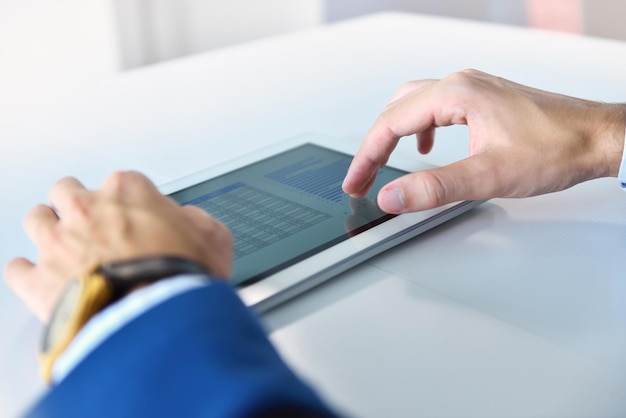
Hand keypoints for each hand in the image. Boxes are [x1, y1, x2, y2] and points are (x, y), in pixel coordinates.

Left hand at [3, 171, 232, 321]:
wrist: (152, 319)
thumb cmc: (180, 280)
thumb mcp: (215, 241)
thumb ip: (199, 221)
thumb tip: (190, 220)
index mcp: (128, 192)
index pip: (124, 182)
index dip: (132, 201)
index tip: (136, 216)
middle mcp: (87, 209)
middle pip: (68, 190)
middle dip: (79, 204)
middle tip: (94, 223)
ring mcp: (58, 243)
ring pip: (37, 219)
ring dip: (48, 228)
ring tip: (61, 244)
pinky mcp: (38, 280)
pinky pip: (17, 268)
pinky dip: (26, 271)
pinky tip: (37, 276)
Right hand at [342, 69, 625, 212]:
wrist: (600, 138)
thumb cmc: (557, 148)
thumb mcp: (489, 175)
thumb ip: (434, 188)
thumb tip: (392, 196)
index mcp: (457, 94)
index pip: (392, 122)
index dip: (367, 156)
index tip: (355, 182)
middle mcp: (462, 84)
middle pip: (398, 109)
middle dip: (375, 144)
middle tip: (362, 176)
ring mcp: (474, 89)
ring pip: (415, 104)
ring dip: (394, 133)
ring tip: (383, 161)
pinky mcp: (485, 99)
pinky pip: (438, 107)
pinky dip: (420, 128)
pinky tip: (426, 146)